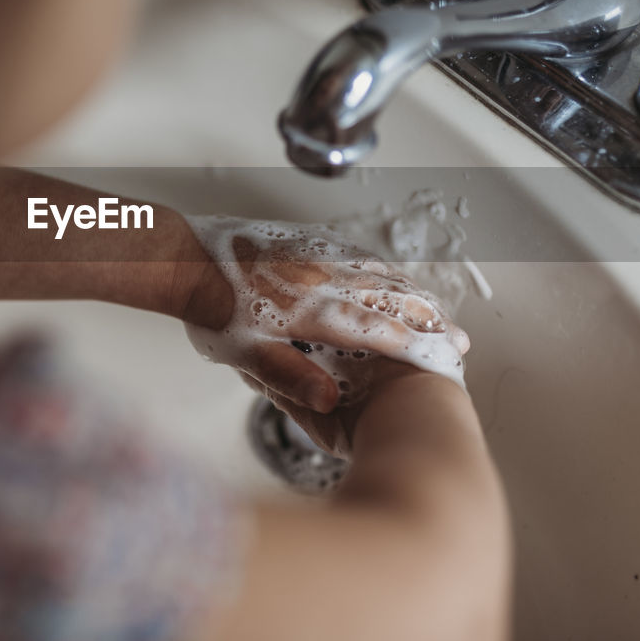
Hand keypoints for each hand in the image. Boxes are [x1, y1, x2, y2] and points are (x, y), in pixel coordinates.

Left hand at [176, 216, 469, 416]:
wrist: (183, 261)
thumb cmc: (210, 312)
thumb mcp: (246, 355)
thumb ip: (290, 375)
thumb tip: (331, 400)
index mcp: (310, 311)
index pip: (375, 330)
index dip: (414, 344)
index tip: (445, 354)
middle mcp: (319, 278)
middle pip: (386, 297)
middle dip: (426, 317)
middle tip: (456, 334)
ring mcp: (313, 255)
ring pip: (374, 271)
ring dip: (408, 291)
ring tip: (433, 307)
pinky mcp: (302, 241)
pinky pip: (351, 253)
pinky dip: (377, 267)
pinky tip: (385, 273)